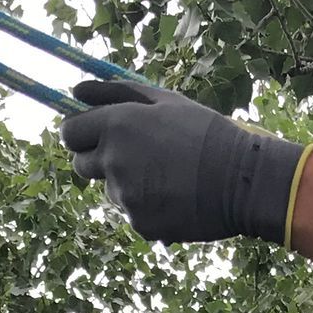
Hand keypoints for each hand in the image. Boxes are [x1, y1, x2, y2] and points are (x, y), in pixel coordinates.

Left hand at [59, 77, 308, 245]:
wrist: (242, 180)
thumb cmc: (206, 132)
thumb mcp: (164, 101)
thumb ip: (114, 92)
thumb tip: (75, 89)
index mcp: (117, 125)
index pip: (69, 133)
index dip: (81, 133)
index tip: (95, 134)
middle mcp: (113, 161)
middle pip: (80, 165)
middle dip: (98, 160)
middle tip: (133, 155)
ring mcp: (125, 196)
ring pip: (111, 190)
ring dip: (128, 184)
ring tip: (168, 176)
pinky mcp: (140, 223)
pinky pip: (133, 212)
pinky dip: (148, 206)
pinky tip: (177, 196)